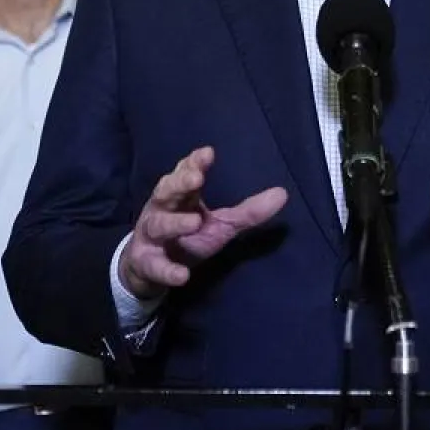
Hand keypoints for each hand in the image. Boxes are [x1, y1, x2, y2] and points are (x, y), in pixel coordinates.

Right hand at [118, 146, 286, 300]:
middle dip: (179, 183)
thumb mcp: (220, 224)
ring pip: (158, 225)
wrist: (150, 267)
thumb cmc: (188, 235)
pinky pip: (155, 265)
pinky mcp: (146, 263)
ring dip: (174, 223)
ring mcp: (152, 236)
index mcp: (181, 196)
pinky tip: (182, 276)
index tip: (208, 153)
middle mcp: (162, 210)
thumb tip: (282, 194)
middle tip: (196, 178)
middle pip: (166, 191)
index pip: (185, 174)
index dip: (194, 163)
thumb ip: (248, 212)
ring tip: (194, 222)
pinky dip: (167, 270)